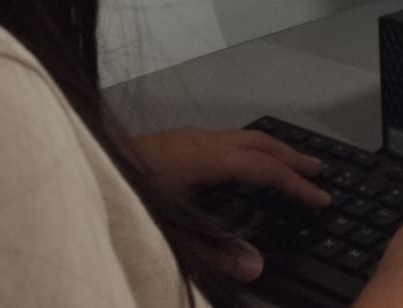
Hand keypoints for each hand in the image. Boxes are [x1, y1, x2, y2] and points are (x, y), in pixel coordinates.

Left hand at [124, 127, 330, 282]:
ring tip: (289, 164)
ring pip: (241, 136)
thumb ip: (212, 252)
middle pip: (258, 141)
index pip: (264, 168)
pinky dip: (248, 148)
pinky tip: (241, 165)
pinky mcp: (173, 141)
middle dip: (291, 155)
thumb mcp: (168, 232)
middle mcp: (200, 140)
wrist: (79, 170)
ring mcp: (185, 137)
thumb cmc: (127, 198)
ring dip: (270, 149)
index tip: (323, 198)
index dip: (296, 184)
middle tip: (320, 172)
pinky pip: (226, 138)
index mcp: (206, 158)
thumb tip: (257, 267)